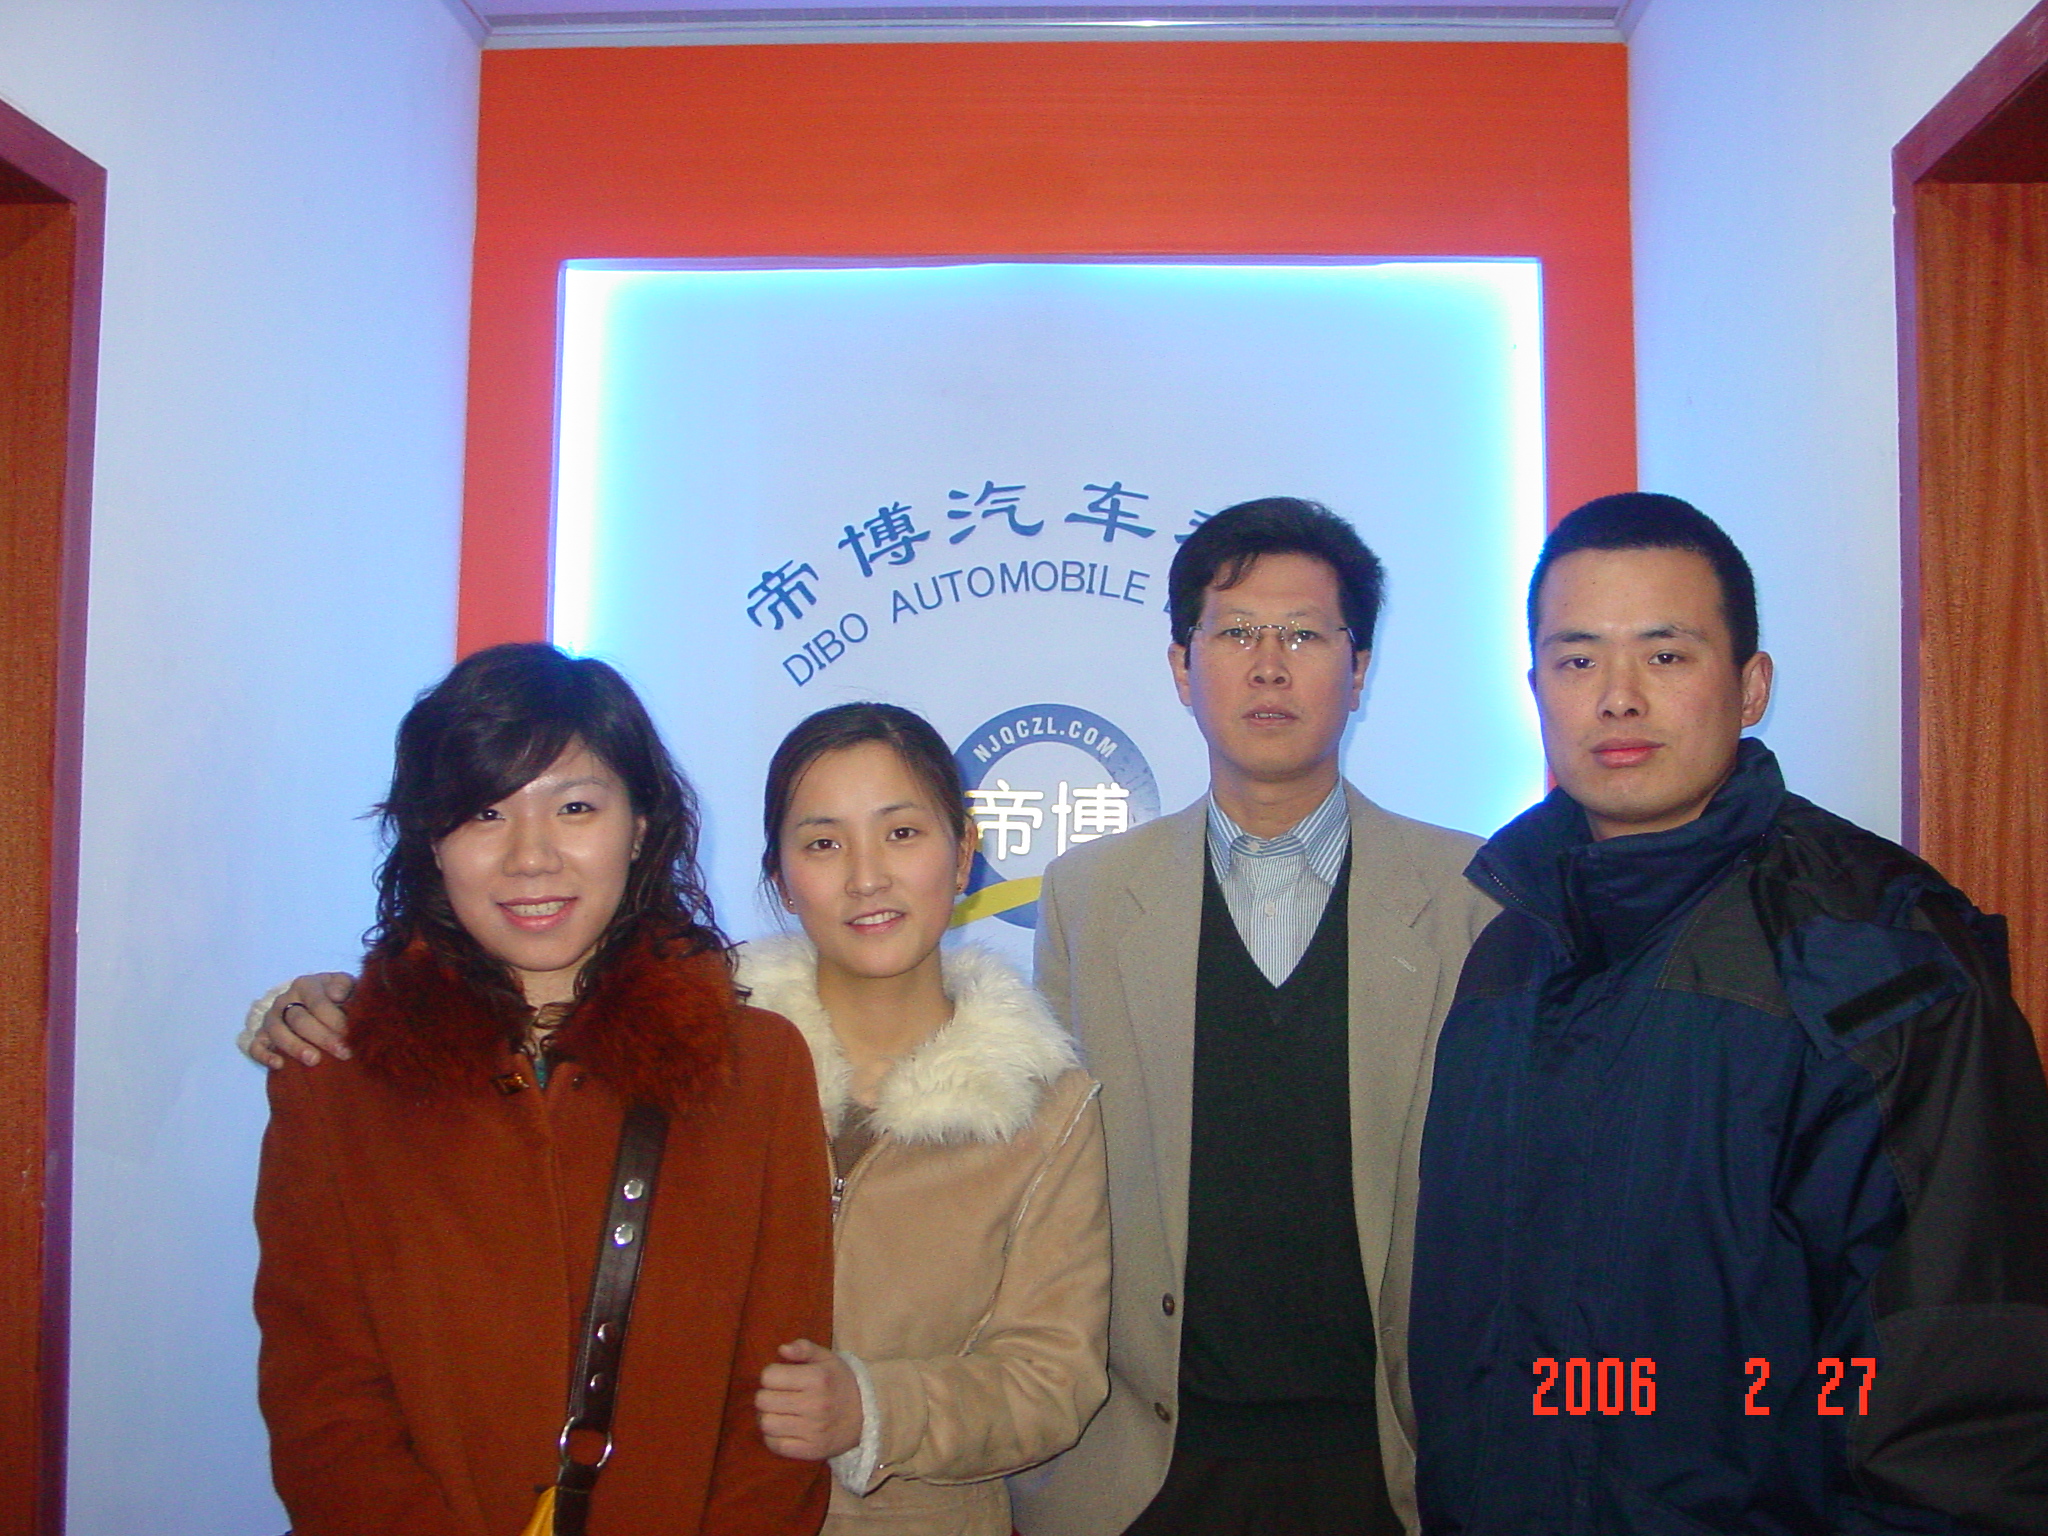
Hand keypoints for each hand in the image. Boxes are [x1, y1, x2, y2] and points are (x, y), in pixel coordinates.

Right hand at [248, 973, 356, 1068]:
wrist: (321, 1005)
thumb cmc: (337, 996)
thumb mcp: (345, 985)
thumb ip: (344, 986)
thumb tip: (337, 995)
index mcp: (306, 985)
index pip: (318, 1003)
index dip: (334, 1020)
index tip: (350, 1035)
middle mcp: (285, 999)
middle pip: (299, 1019)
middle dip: (322, 1037)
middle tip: (342, 1052)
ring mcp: (271, 1018)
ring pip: (276, 1032)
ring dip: (295, 1047)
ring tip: (314, 1060)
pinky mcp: (262, 1036)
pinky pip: (256, 1046)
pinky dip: (264, 1055)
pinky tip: (280, 1065)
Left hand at [755, 1339, 861, 1460]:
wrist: (867, 1417)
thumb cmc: (840, 1383)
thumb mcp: (827, 1359)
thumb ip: (804, 1348)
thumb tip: (781, 1349)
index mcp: (817, 1379)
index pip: (769, 1376)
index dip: (772, 1375)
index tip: (782, 1378)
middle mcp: (814, 1405)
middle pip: (763, 1401)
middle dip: (766, 1395)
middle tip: (778, 1396)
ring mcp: (813, 1431)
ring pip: (766, 1424)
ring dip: (768, 1417)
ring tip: (779, 1413)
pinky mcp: (810, 1451)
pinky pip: (775, 1445)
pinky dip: (773, 1437)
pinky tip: (783, 1429)